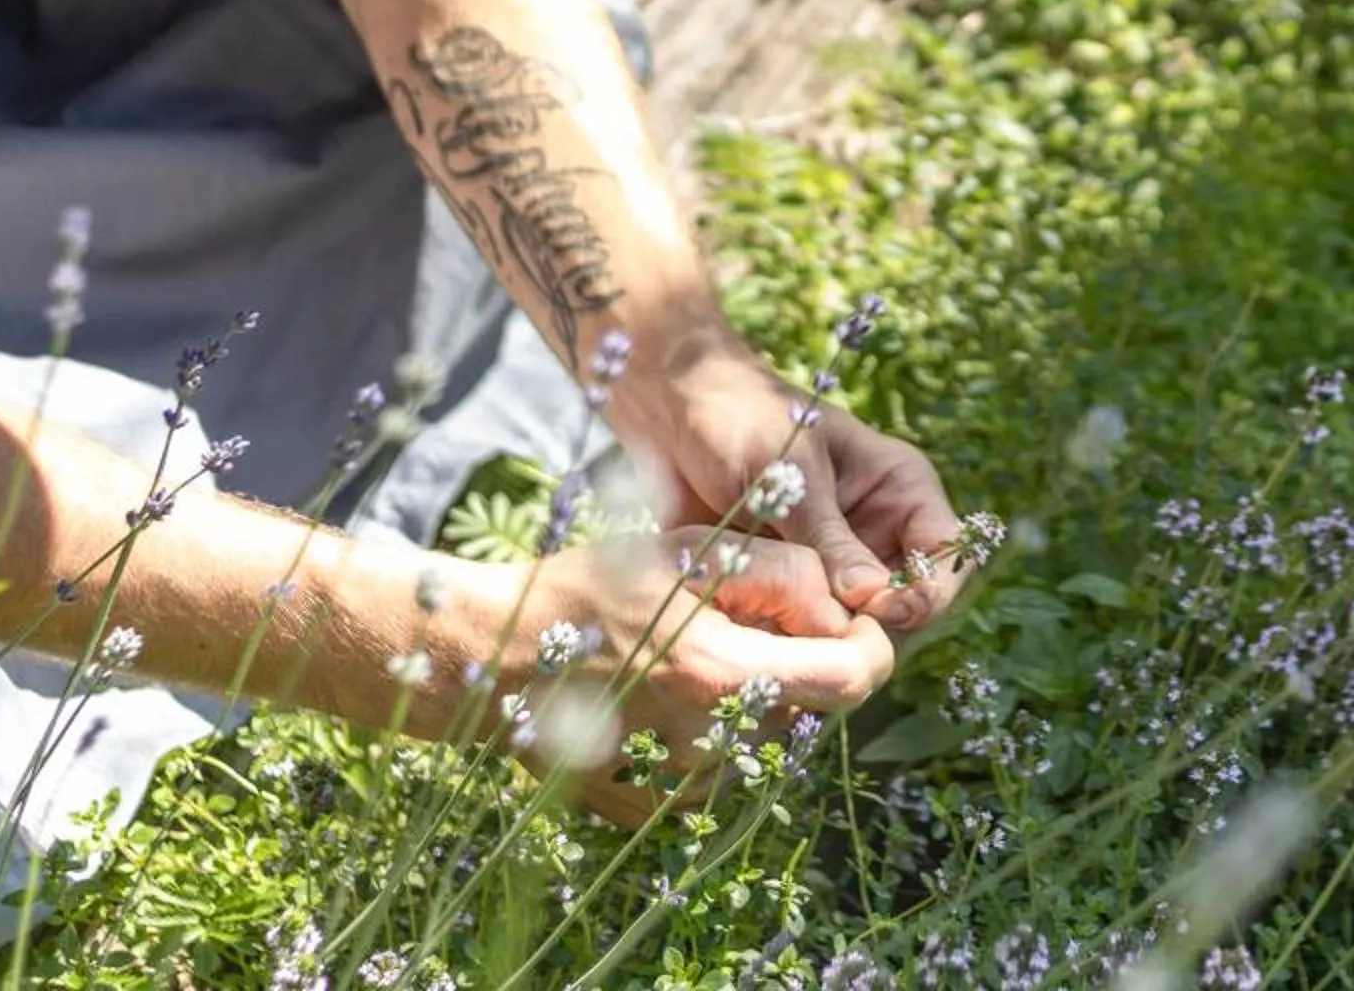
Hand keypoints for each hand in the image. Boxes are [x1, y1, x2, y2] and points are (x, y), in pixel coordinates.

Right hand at [501, 525, 891, 823]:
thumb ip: (778, 575)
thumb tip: (837, 611)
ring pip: (766, 728)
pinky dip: (715, 720)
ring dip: (755, 686)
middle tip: (749, 613)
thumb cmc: (583, 590)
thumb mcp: (685, 551)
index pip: (853, 678)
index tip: (849, 614)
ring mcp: (684, 783)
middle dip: (802, 653)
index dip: (870, 642)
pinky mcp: (657, 802)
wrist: (483, 659)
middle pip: (811, 702)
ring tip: (693, 644)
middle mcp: (711, 743)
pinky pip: (722, 759)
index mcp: (722, 676)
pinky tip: (666, 685)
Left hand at [645, 349, 972, 632]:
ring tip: (793, 644)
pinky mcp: (793, 586)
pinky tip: (766, 642)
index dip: (930, 589)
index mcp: (900, 489)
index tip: (884, 609)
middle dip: (880, 627)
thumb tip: (873, 598)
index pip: (948, 552)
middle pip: (911, 601)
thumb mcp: (791, 476)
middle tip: (835, 642)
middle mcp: (879, 531)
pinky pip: (810, 628)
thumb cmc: (740, 417)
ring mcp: (837, 562)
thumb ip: (831, 538)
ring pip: (860, 624)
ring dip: (833, 640)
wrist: (671, 410)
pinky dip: (795, 641)